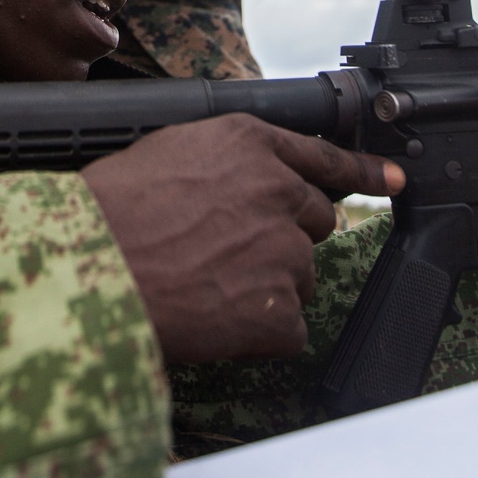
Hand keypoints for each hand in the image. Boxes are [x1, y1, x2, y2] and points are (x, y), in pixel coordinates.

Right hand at [83, 114, 403, 364]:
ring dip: (264, 289)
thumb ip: (223, 161)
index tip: (394, 179)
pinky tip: (211, 319)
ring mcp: (283, 249)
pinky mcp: (279, 307)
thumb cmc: (105, 214)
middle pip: (314, 221)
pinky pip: (288, 329)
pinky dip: (256, 334)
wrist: (84, 271)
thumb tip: (242, 182)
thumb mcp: (165, 153)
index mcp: (248, 143)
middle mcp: (276, 189)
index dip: (363, 171)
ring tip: (202, 287)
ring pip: (299, 277)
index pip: (324, 156)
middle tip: (223, 256)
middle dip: (280, 240)